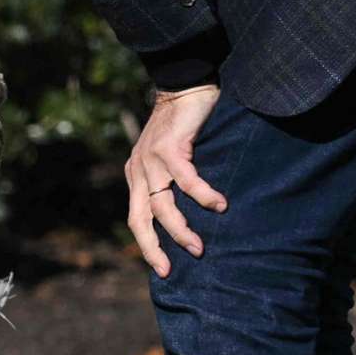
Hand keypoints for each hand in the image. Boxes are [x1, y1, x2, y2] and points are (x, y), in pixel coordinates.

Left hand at [125, 85, 227, 275]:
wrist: (184, 84)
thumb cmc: (184, 125)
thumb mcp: (172, 158)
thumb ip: (173, 181)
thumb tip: (195, 215)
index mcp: (137, 175)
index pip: (136, 218)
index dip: (147, 245)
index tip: (163, 269)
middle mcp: (138, 170)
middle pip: (139, 219)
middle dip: (153, 247)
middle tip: (169, 270)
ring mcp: (150, 159)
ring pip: (161, 204)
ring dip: (180, 229)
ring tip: (199, 247)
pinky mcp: (169, 147)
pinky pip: (185, 178)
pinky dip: (201, 195)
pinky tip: (219, 206)